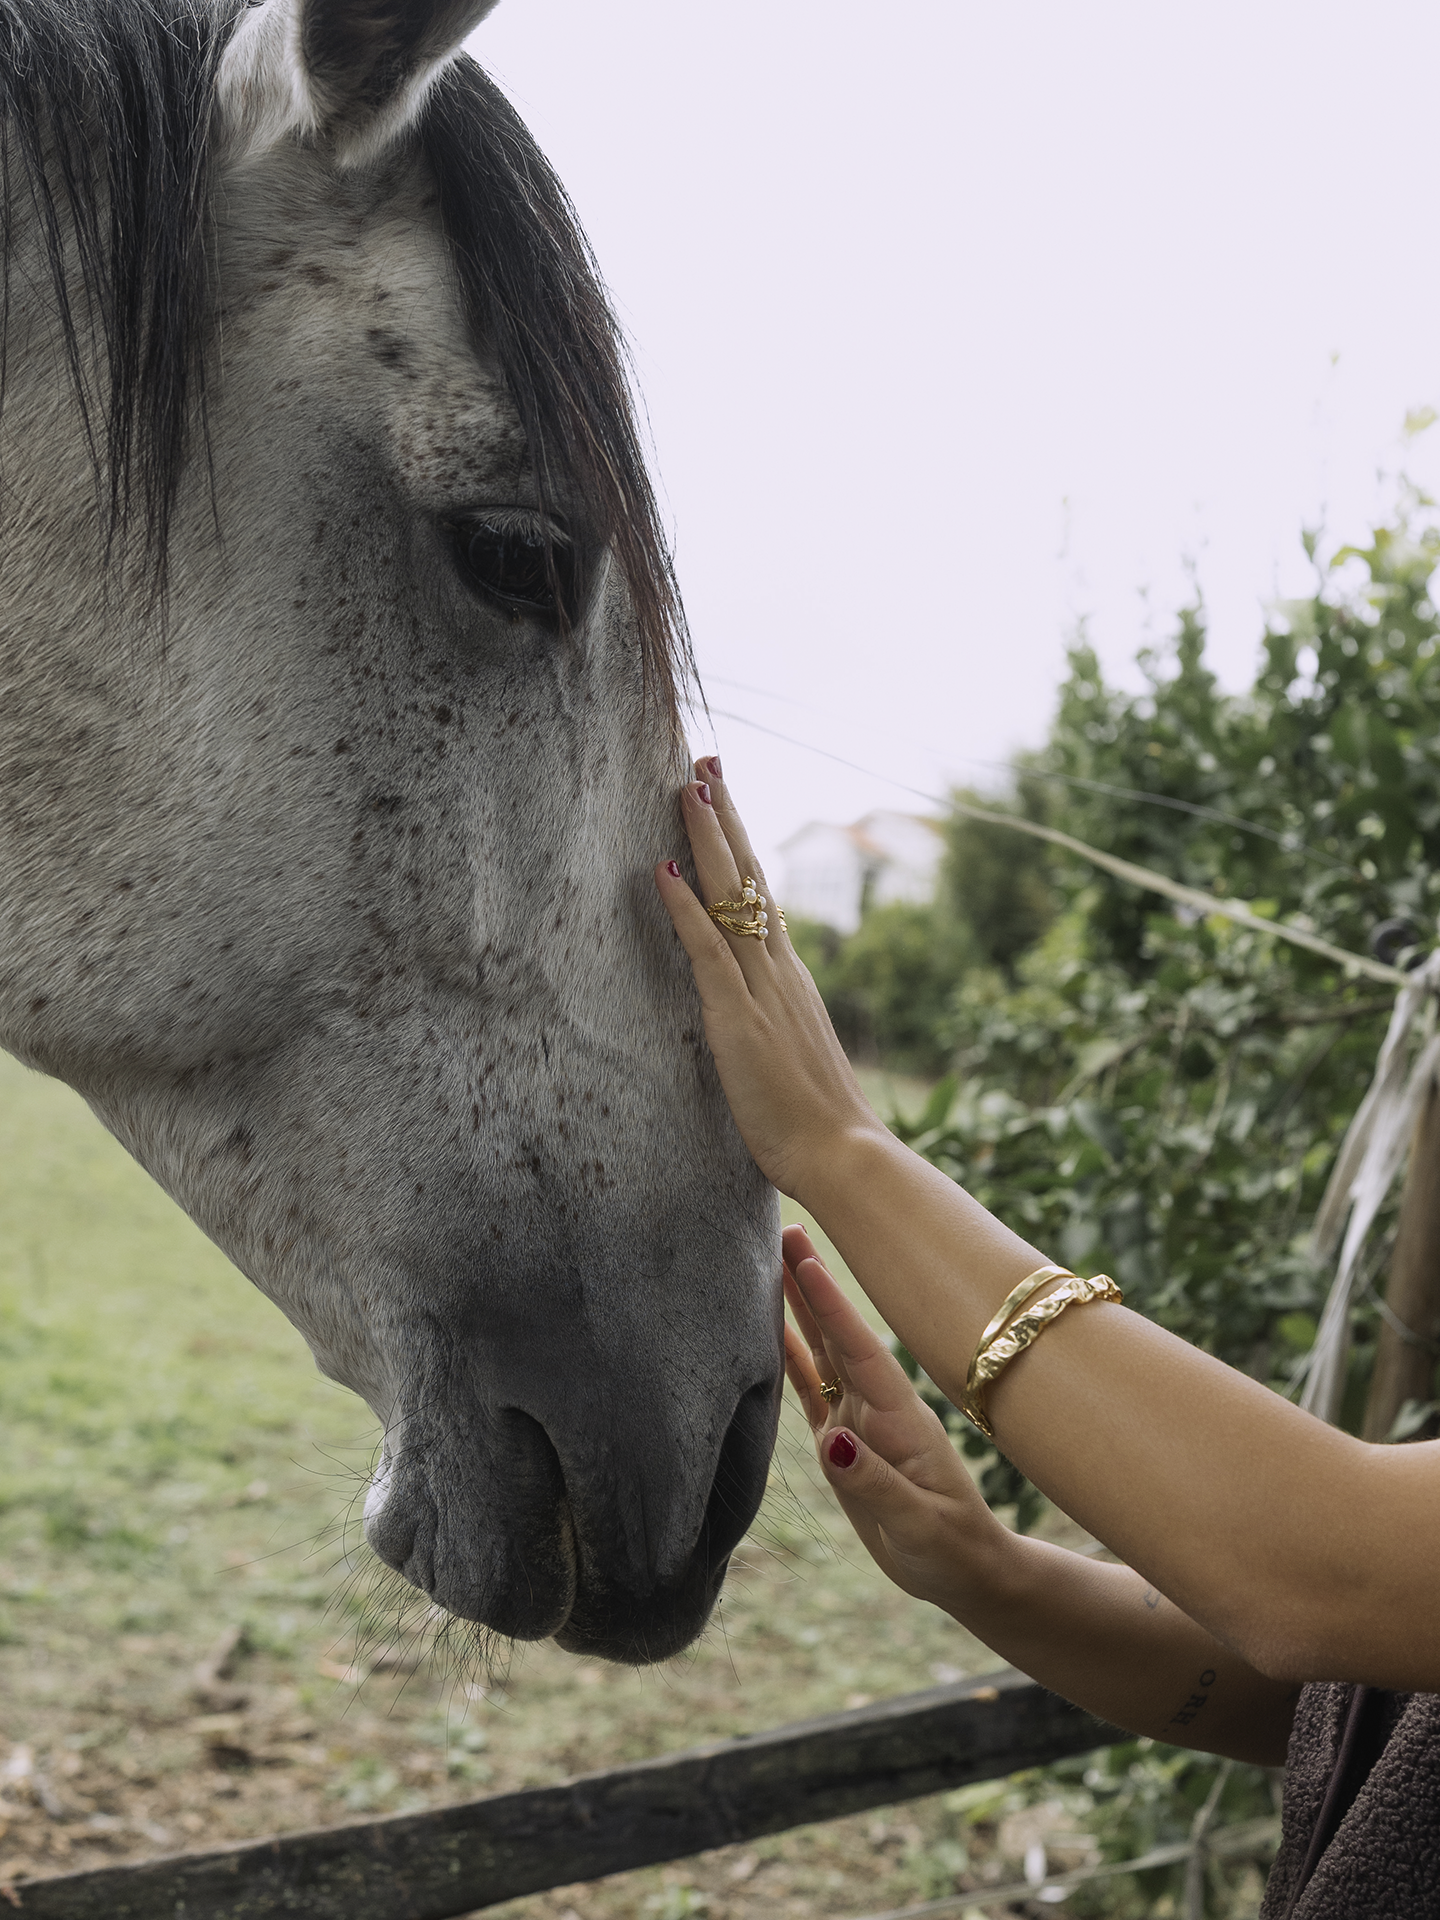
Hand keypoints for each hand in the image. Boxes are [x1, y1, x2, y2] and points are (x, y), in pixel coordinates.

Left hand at [654, 760, 885, 1199]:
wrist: (843, 1153)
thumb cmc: (815, 1123)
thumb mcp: (790, 1057)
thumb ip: (774, 1026)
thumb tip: (758, 1015)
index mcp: (787, 977)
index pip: (759, 896)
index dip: (737, 847)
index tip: (722, 799)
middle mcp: (778, 969)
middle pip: (749, 877)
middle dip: (724, 817)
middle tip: (706, 762)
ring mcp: (760, 988)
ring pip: (730, 897)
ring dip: (706, 839)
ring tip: (689, 786)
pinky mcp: (737, 1017)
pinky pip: (707, 950)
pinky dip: (683, 907)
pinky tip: (662, 869)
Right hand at [781, 1223, 1010, 1613]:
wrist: (964, 1571)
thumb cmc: (952, 1549)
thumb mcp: (921, 1526)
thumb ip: (878, 1485)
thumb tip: (833, 1443)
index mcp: (900, 1418)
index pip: (860, 1352)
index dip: (833, 1307)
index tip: (808, 1260)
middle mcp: (876, 1407)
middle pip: (837, 1335)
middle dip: (811, 1283)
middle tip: (783, 1228)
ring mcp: (858, 1421)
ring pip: (822, 1353)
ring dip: (798, 1308)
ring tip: (771, 1261)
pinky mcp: (842, 1443)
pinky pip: (810, 1390)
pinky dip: (789, 1357)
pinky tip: (768, 1329)